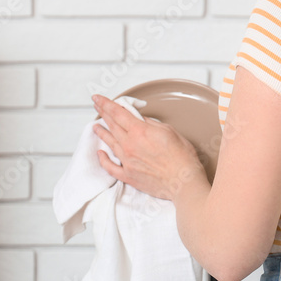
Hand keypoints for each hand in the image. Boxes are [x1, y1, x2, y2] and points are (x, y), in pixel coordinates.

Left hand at [91, 94, 205, 200]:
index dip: (105, 104)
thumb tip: (139, 118)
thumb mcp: (169, 131)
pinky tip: (100, 153)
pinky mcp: (128, 176)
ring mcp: (127, 161)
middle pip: (112, 125)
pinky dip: (103, 159)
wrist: (184, 183)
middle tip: (97, 106)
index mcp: (140, 132)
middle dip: (102, 113)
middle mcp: (130, 145)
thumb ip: (150, 123)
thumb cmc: (182, 158)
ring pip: (109, 143)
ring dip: (101, 132)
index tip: (98, 98)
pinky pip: (110, 167)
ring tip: (96, 126)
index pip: (117, 113)